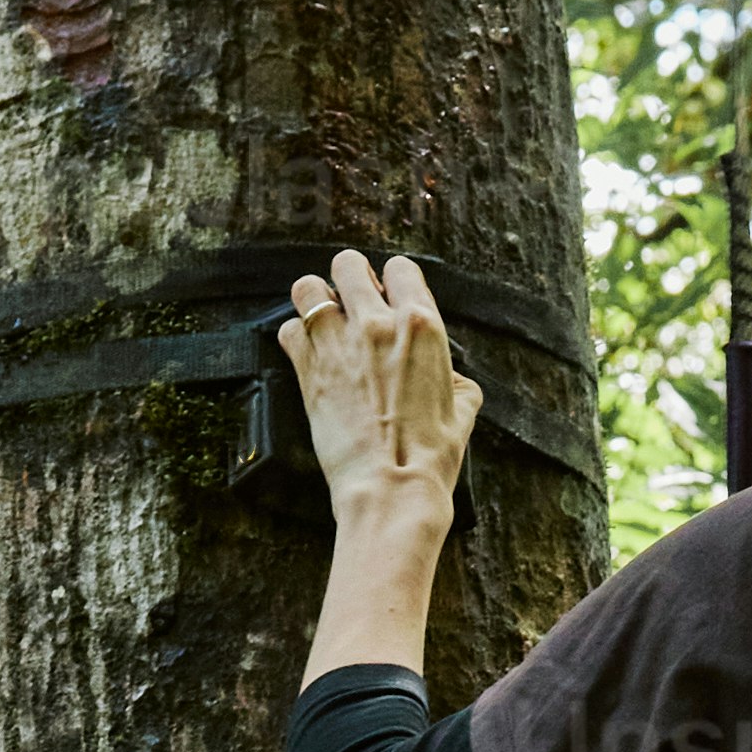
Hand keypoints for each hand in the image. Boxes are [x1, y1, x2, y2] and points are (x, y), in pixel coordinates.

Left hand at [275, 246, 480, 535]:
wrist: (392, 487)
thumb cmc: (430, 456)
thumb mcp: (464, 408)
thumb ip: (454, 377)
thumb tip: (447, 374)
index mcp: (422, 325)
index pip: (400, 269)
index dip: (394, 282)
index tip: (390, 298)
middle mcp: (377, 324)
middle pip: (347, 264)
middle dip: (349, 279)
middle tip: (352, 301)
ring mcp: (338, 345)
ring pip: (308, 288)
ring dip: (314, 300)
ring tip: (323, 319)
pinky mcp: (309, 371)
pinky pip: (288, 330)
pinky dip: (296, 338)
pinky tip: (308, 352)